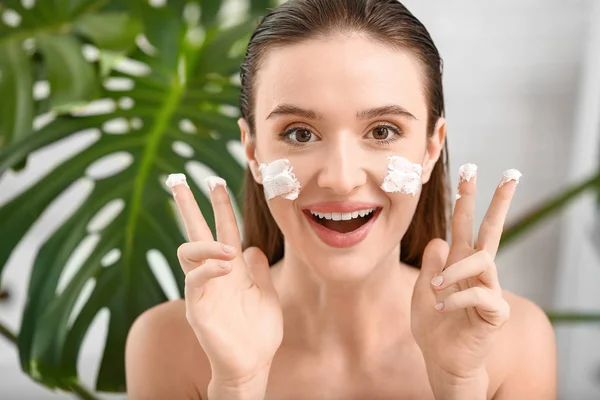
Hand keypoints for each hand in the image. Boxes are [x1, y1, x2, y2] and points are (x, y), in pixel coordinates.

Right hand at [170, 176, 282, 387]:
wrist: (254, 364)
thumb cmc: (259, 332)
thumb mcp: (266, 293)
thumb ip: (258, 271)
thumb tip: (252, 247)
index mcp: (231, 268)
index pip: (222, 229)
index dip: (219, 206)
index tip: (215, 182)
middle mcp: (213, 274)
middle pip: (194, 232)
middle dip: (187, 206)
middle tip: (178, 180)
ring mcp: (203, 289)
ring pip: (188, 252)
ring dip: (206, 243)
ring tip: (229, 250)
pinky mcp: (197, 307)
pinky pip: (194, 280)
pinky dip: (209, 268)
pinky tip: (227, 266)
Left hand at [411, 167, 518, 392]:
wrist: (440, 360)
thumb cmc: (433, 326)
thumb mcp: (424, 290)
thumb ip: (431, 266)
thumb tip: (437, 239)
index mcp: (459, 263)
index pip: (465, 225)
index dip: (466, 199)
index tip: (469, 171)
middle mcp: (478, 272)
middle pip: (492, 230)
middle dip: (499, 202)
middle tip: (509, 175)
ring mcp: (489, 290)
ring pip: (482, 261)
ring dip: (454, 271)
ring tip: (435, 288)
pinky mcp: (495, 312)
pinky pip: (480, 295)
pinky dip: (456, 299)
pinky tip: (441, 308)